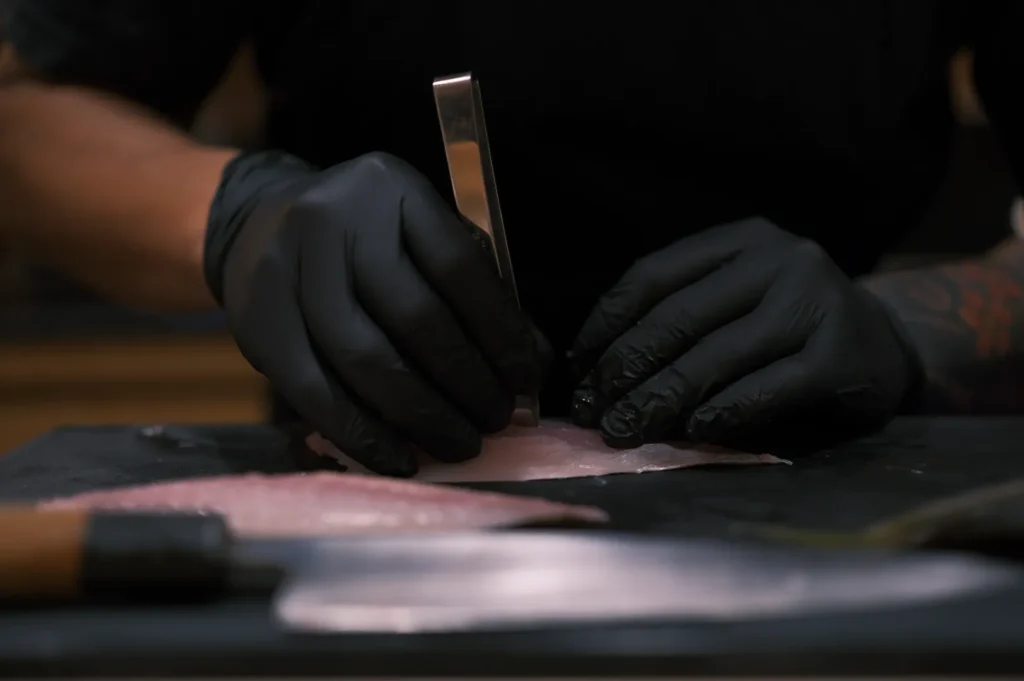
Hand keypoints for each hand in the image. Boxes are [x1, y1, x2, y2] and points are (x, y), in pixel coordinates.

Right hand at [203, 150, 542, 475]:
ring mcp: (286, 267)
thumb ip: (480, 295)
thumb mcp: (425, 242)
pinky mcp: (254, 319)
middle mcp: (334, 218)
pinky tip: (398, 457)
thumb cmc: (368, 242)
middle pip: (412, 316)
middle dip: (464, 382)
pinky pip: (314, 391)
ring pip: (362, 358)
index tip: (525, 382)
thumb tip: (530, 370)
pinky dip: (361, 434)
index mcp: (392, 189)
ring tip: (458, 445)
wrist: (262, 227)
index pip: (458, 266)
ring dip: (419, 416)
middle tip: (494, 423)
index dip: (499, 333)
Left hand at [568, 218, 922, 447]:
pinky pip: (764, 388)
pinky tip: (691, 431)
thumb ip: (680, 320)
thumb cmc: (791, 329)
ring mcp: (813, 303)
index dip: (606, 325)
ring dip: (660, 398)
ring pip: (715, 355)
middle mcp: (779, 259)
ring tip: (625, 429)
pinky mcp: (839, 356)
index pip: (652, 276)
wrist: (887, 344)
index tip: (577, 369)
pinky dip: (722, 411)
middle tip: (592, 412)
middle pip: (678, 317)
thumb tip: (597, 375)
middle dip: (624, 370)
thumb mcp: (736, 303)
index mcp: (740, 240)